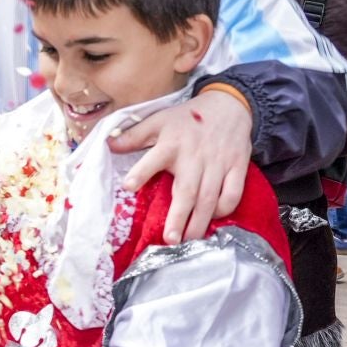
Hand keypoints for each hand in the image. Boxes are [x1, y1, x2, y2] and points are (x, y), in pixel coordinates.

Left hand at [113, 87, 252, 243]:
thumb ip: (134, 135)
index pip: (153, 158)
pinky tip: (213, 218)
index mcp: (171, 144)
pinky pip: (233, 193)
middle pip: (187, 191)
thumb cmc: (187, 118)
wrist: (228, 106)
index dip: (141, 172)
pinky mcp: (237, 167)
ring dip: (200, 221)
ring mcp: (218, 164)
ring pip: (210, 198)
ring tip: (188, 241)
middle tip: (170, 239)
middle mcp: (195, 157)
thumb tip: (109, 145)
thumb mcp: (159, 120)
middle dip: (179, 217)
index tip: (128, 187)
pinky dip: (224, 208)